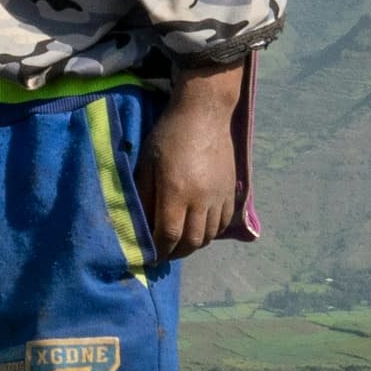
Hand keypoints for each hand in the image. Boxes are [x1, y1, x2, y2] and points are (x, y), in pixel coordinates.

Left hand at [138, 63, 246, 257]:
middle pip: (191, 242)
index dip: (158, 251)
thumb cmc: (169, 135)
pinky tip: (198, 229)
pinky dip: (210, 233)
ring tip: (179, 243)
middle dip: (175, 253)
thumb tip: (139, 225)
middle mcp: (201, 199)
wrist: (205, 113)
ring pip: (208, 236)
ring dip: (192, 245)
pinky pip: (223, 224)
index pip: (168, 235)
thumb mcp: (147, 163)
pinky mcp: (231, 191)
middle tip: (163, 253)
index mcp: (176, 191)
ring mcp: (219, 196)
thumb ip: (142, 196)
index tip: (149, 256)